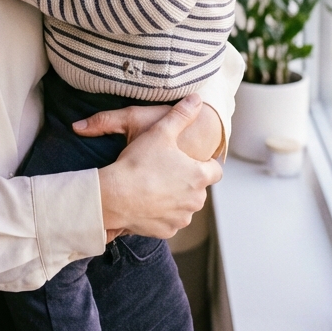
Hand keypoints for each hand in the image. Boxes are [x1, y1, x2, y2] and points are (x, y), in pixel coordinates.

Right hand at [96, 94, 222, 238]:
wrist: (115, 196)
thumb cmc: (139, 162)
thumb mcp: (160, 132)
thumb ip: (181, 115)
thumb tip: (197, 99)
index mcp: (199, 176)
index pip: (216, 170)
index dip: (205, 163)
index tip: (191, 159)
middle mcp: (195, 201)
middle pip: (198, 188)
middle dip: (186, 180)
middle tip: (164, 169)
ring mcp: (181, 218)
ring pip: (183, 206)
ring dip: (174, 198)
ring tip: (153, 185)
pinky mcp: (166, 231)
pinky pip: (168, 220)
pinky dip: (160, 212)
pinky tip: (145, 200)